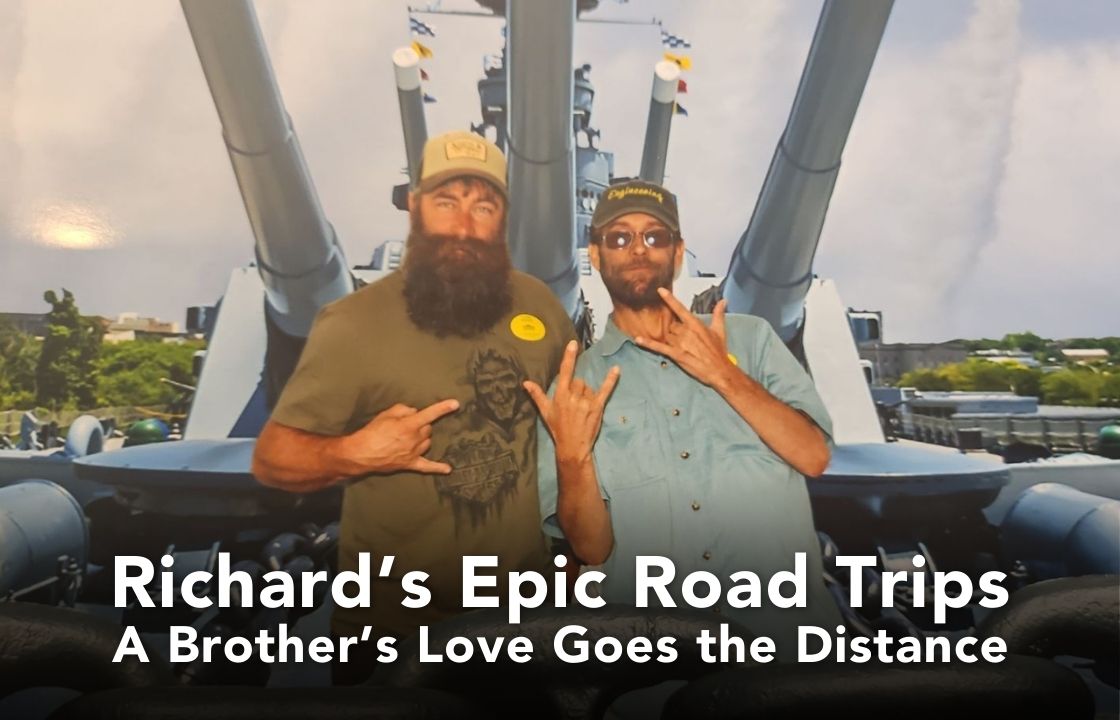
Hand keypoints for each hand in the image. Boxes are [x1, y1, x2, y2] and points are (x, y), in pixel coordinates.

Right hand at [345, 400, 459, 474]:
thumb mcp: (385, 414)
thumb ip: (403, 410)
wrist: (360, 454)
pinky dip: (438, 467)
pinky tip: (447, 469)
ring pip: (427, 442)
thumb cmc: (371, 432)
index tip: (455, 403)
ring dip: (422, 438)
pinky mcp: (409, 464)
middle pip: (428, 428)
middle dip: (421, 424)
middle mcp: (414, 440)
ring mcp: (413, 453)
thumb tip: (414, 412)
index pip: (429, 414)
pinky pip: (427, 466)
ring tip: (408, 437)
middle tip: (406, 425)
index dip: (443, 408)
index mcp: (409, 425)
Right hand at [524, 340, 619, 466]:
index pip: (565, 372)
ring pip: (588, 387)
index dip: (569, 357)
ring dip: (586, 393)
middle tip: (574, 403)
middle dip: (576, 388)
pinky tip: (616, 369)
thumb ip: (537, 395)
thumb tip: (525, 382)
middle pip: (578, 381)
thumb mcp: (545, 412)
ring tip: (582, 408)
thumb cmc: (557, 428)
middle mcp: (574, 396)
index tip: (573, 344)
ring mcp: (587, 401)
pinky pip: (605, 390)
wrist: (572, 446)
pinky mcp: (598, 407)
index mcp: (560, 395)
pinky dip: (611, 380)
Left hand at [635, 290, 737, 389]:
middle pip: (670, 325)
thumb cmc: (719, 352)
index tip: (660, 290)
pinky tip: (638, 340)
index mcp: (695, 324)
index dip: (669, 299)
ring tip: (675, 344)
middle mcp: (686, 331)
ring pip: (666, 335)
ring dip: (667, 338)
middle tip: (680, 338)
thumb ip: (718, 314)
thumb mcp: (720, 331)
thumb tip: (723, 301)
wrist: (719, 370)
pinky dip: (648, 344)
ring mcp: (680, 343)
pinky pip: (659, 347)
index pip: (680, 308)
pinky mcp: (676, 354)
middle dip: (673, 330)